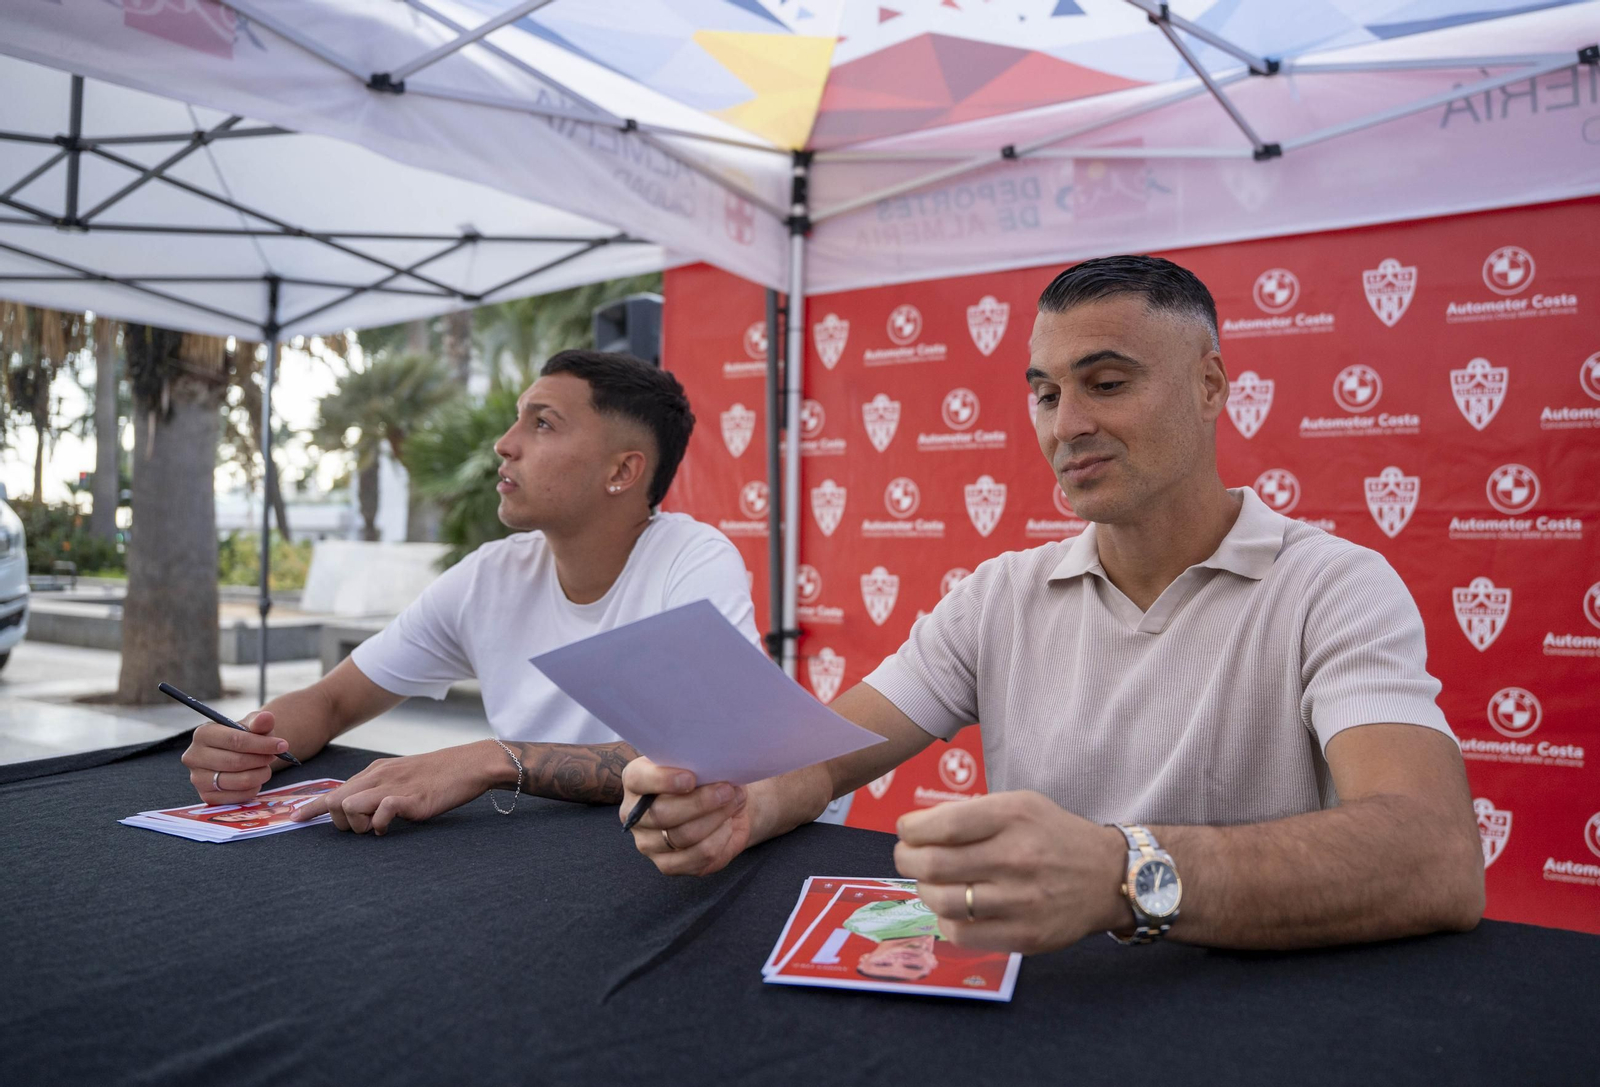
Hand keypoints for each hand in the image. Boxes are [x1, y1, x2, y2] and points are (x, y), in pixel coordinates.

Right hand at [181, 710, 289, 803]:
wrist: (238, 754)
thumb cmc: (246, 737)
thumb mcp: (253, 725)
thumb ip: (260, 721)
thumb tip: (266, 717)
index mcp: (203, 734)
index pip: (234, 740)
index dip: (261, 744)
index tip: (282, 745)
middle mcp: (194, 757)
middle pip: (236, 762)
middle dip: (261, 759)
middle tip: (274, 756)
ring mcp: (198, 779)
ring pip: (239, 781)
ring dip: (260, 774)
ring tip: (266, 767)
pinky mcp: (207, 797)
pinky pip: (238, 797)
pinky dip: (253, 788)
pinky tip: (256, 779)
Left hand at [289, 744, 493, 834]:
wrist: (470, 765)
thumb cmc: (439, 775)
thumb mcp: (403, 776)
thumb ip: (380, 789)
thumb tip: (362, 809)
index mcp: (375, 771)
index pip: (335, 790)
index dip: (312, 807)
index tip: (294, 819)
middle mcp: (378, 776)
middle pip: (335, 801)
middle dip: (338, 822)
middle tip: (360, 829)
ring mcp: (392, 786)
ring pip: (349, 806)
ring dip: (357, 825)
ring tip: (377, 828)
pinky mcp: (408, 799)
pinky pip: (378, 814)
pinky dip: (379, 825)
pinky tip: (390, 826)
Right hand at [620, 757, 749, 875]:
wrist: (723, 804)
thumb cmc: (708, 778)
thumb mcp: (701, 763)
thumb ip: (698, 763)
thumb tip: (713, 770)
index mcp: (636, 781)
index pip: (638, 779)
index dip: (663, 780)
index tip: (691, 778)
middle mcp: (635, 815)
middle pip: (661, 813)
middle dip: (700, 802)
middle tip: (727, 790)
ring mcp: (648, 843)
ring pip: (682, 836)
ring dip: (715, 819)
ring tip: (733, 803)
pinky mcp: (667, 865)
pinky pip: (697, 857)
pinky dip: (719, 840)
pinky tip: (727, 826)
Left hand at [893, 790, 1129, 953]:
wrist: (1107, 876)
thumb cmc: (1053, 835)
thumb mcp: (1020, 804)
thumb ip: (971, 813)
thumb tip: (917, 829)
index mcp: (1013, 816)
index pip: (943, 825)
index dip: (911, 830)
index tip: (907, 832)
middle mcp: (1017, 857)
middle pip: (935, 864)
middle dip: (907, 860)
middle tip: (907, 857)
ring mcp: (1022, 901)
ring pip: (943, 901)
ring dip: (924, 891)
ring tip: (930, 883)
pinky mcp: (1026, 936)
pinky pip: (962, 935)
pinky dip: (945, 922)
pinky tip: (952, 910)